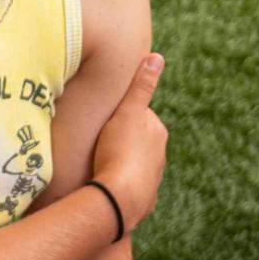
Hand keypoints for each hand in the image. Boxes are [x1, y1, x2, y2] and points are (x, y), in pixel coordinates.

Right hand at [89, 53, 169, 229]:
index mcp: (158, 133)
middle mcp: (160, 157)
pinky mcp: (143, 203)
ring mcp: (153, 182)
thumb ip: (142, 86)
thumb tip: (157, 57)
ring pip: (134, 167)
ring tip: (98, 166)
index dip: (120, 117)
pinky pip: (129, 190)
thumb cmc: (119, 150)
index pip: (140, 117)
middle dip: (121, 142)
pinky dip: (119, 187)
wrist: (117, 198)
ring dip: (120, 165)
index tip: (104, 121)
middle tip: (97, 144)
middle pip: (138, 143)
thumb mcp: (128, 112)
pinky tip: (105, 187)